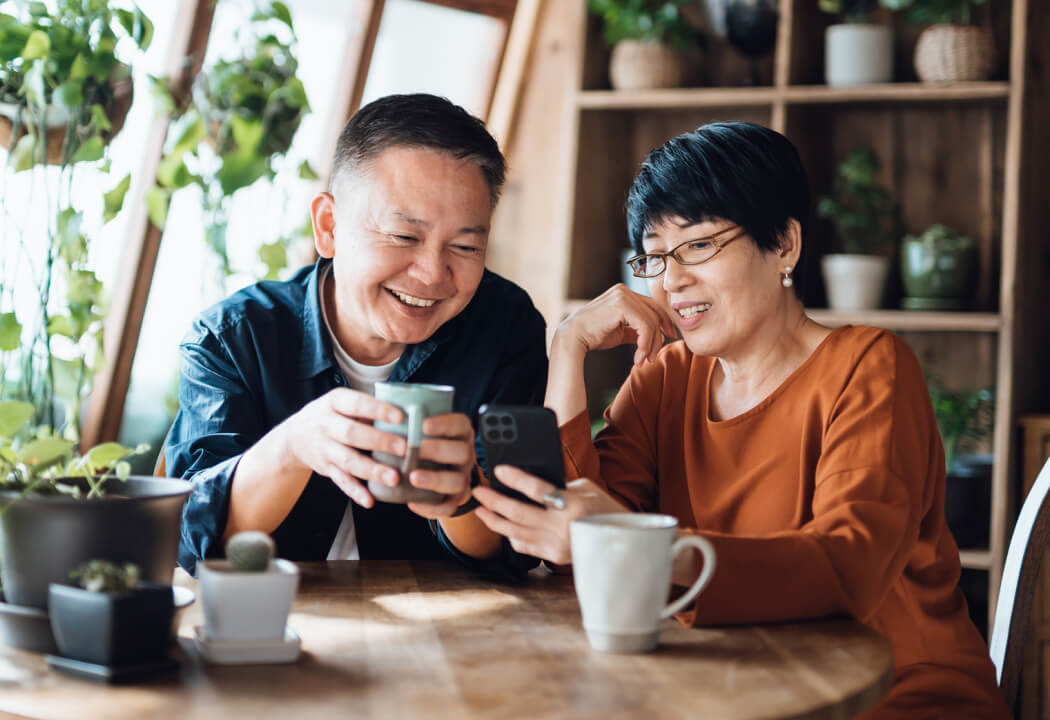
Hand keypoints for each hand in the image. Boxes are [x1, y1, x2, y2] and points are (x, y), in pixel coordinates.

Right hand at [280, 387, 407, 507]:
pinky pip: (341, 481)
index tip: (400, 417)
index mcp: (335, 402)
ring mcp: (324, 448)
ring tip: (394, 478)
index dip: (378, 410)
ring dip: (372, 470)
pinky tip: (370, 500)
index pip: (357, 404)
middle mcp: (326, 425)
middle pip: (353, 433)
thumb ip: (369, 409)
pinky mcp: (325, 469)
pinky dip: (355, 492)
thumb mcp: (343, 403)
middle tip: (404, 448)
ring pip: (348, 461)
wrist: (294, 436)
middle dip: (379, 441)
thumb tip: (408, 415)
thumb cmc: (332, 415)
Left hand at [405, 412, 476, 518]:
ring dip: (434, 479)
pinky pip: (448, 506)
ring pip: (457, 480)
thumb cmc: (428, 445)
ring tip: (413, 477)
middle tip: (414, 449)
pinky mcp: (456, 498)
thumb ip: (415, 421)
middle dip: (437, 450)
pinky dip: (431, 507)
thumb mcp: (427, 430)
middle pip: (462, 452)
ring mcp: (463, 477)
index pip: (460, 424)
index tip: (423, 425)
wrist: (442, 472)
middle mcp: (466, 455)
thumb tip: (386, 407)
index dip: (444, 424)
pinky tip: (412, 503)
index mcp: (461, 434)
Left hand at [472, 465, 627, 563]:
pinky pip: (524, 546)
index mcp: (573, 504)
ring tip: (481, 510)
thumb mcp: (587, 489)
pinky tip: (501, 526)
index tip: (498, 470)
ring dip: (494, 520)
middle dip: (494, 501)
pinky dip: (510, 536)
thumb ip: (559, 485)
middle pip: (518, 512)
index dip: (515, 479)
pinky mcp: (554, 556)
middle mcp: (563, 526)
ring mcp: (557, 544)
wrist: (622, 541)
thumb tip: (530, 483)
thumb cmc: (605, 508)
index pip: (537, 490)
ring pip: (515, 532)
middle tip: (478, 491)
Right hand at [557, 284, 675, 365]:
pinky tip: (638, 355)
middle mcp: (624, 291)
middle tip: (652, 357)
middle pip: (654, 313)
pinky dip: (645, 343)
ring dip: (650, 345)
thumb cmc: (594, 335)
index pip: (652, 306)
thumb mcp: (621, 332)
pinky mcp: (622, 305)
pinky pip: (644, 325)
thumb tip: (658, 336)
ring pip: (651, 321)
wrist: (574, 338)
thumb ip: (637, 331)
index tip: (668, 337)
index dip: (664, 322)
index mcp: (624, 293)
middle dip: (658, 338)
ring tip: (643, 360)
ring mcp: (623, 295)